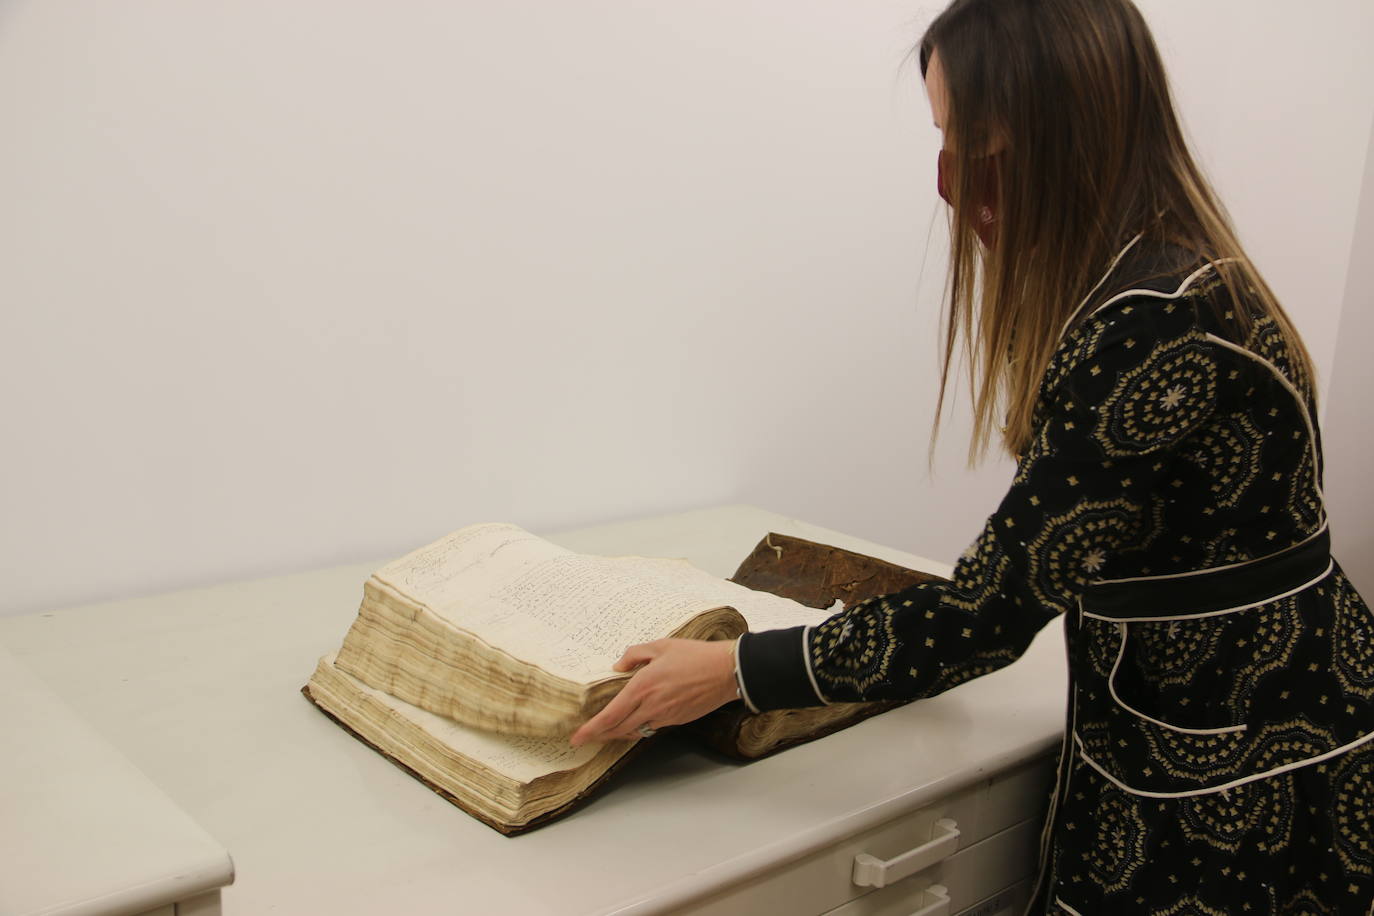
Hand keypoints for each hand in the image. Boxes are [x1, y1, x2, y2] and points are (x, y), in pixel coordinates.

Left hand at [569, 638, 738, 745]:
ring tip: (608, 729)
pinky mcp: (677, 720)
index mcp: (642, 686)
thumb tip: (618, 665)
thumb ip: (635, 654)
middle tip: (587, 736)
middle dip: (600, 734)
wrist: (726, 672)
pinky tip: (636, 720)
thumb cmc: (696, 656)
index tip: (578, 737)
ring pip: (635, 731)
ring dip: (619, 732)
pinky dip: (639, 727)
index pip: (610, 715)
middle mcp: (651, 706)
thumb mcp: (661, 645)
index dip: (591, 729)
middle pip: (618, 729)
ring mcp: (665, 716)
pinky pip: (651, 727)